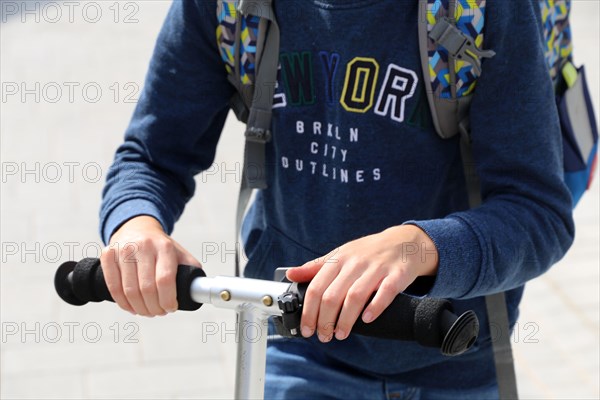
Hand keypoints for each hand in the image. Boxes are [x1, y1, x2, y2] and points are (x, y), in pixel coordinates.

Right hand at [100, 215, 201, 316]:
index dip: (168, 300)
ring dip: (140, 309)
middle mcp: (142, 246)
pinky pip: (113, 288)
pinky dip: (123, 303)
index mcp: (164, 247)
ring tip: (147, 311)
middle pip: (147, 289)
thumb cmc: (161, 248)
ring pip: (129, 291)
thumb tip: (198, 292)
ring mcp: (123, 250)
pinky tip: (132, 307)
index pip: (165, 280)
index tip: (171, 308)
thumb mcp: (180, 253)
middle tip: (159, 312)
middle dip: (154, 308)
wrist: (138, 228)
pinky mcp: (107, 255)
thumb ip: (191, 271)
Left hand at [286, 225, 437, 341]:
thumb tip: (290, 274)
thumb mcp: (340, 255)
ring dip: (345, 320)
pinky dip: (375, 307)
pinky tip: (367, 320)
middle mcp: (355, 263)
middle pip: (332, 295)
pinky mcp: (397, 274)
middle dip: (325, 321)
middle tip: (324, 336)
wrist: (405, 241)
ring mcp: (376, 268)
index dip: (309, 312)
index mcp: (338, 259)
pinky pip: (385, 292)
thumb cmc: (368, 252)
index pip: (316, 288)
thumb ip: (316, 267)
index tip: (307, 329)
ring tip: (340, 334)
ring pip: (355, 296)